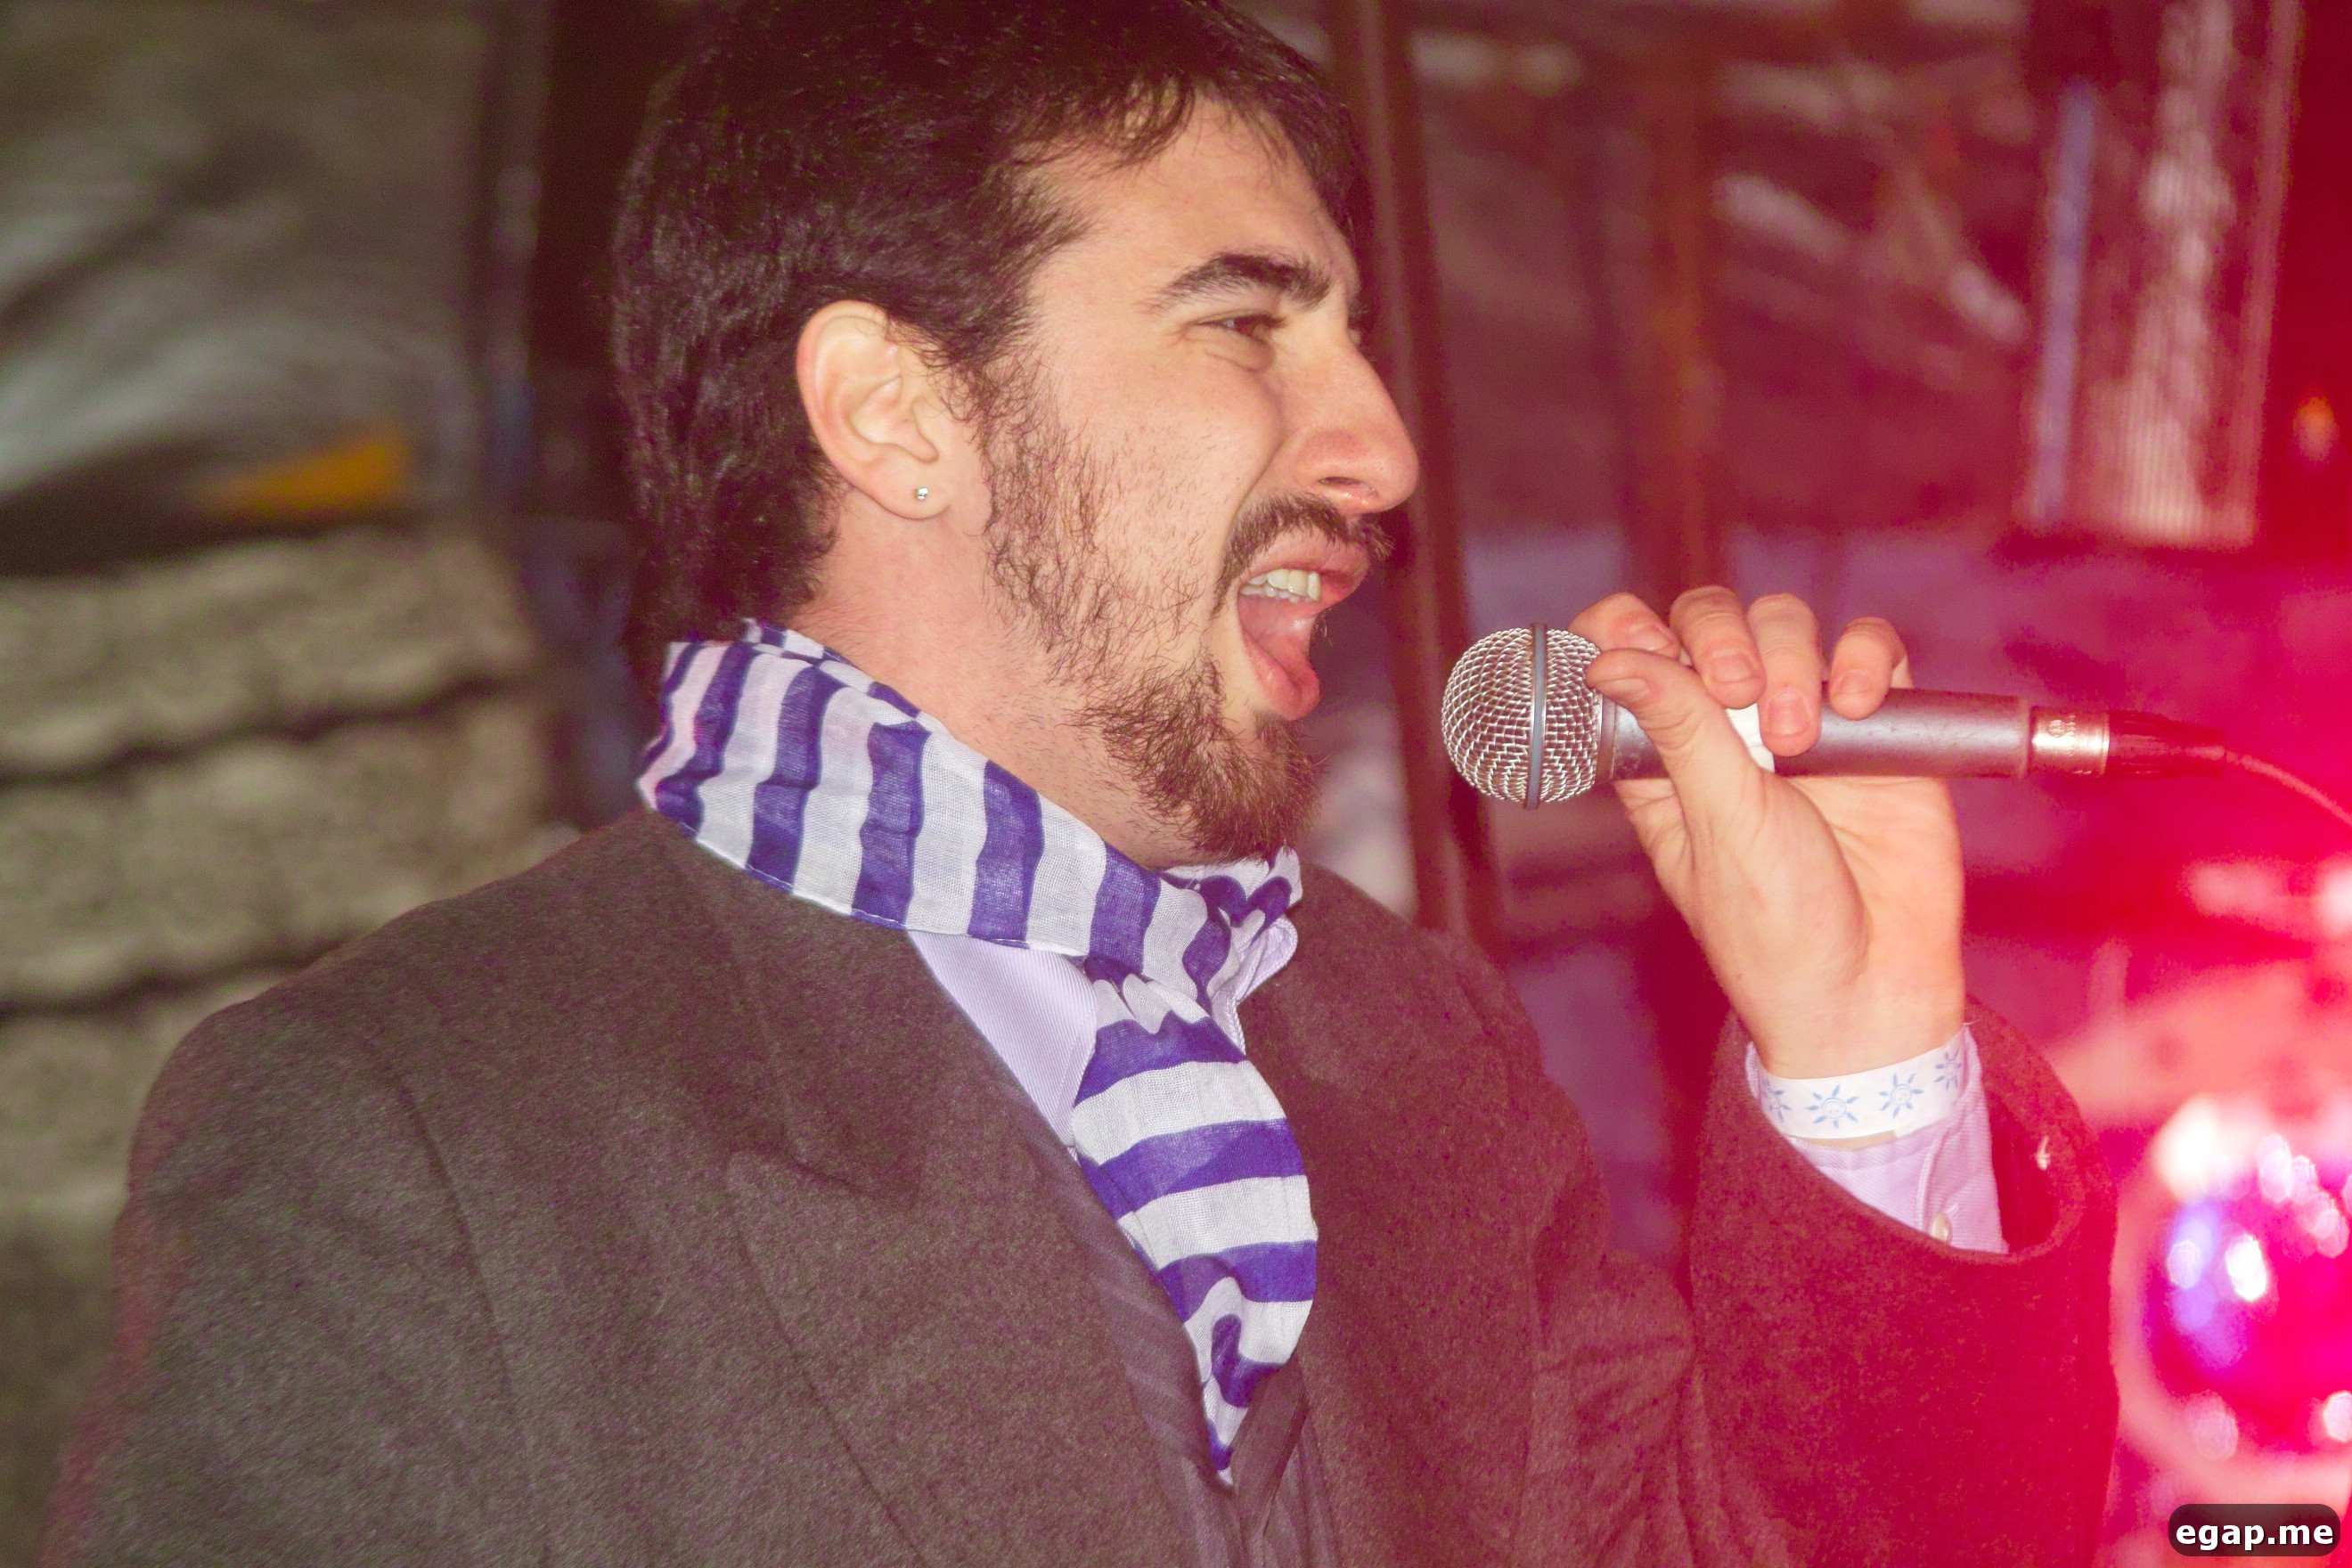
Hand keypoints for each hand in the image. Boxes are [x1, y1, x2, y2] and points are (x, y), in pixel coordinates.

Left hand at [1571, 589, 1963, 1078]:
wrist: (1874, 988)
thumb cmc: (1775, 928)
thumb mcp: (1716, 825)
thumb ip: (1678, 731)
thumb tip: (1609, 658)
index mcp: (1665, 757)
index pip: (1631, 658)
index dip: (1622, 628)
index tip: (1633, 634)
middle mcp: (1730, 731)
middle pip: (1711, 623)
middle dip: (1717, 636)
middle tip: (1736, 691)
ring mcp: (1807, 723)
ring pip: (1787, 625)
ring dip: (1788, 655)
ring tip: (1798, 733)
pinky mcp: (1880, 728)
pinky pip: (1872, 652)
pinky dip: (1865, 658)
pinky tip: (1860, 704)